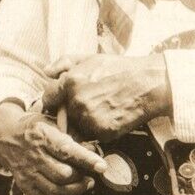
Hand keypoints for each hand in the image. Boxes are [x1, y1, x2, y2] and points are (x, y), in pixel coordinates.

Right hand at [0, 102, 108, 194]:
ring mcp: (28, 171)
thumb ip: (72, 135)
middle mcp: (34, 155)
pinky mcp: (23, 184)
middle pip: (63, 175)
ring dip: (74, 190)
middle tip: (90, 176)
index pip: (67, 151)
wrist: (5, 136)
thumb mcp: (51, 122)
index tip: (102, 166)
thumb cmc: (35, 128)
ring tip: (84, 184)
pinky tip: (65, 189)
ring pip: (56, 190)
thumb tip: (93, 150)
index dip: (87, 160)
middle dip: (81, 178)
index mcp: (43, 135)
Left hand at [42, 55, 170, 141]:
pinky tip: (108, 117)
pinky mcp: (102, 132)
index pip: (47, 99)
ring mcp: (89, 119)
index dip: (53, 100)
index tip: (60, 101)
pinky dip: (96, 130)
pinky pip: (91, 136)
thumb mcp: (90, 58)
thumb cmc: (119, 69)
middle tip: (85, 106)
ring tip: (99, 110)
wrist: (148, 84)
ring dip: (81, 124)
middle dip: (68, 113)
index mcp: (70, 82)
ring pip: (75, 128)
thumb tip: (46, 72)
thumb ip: (64, 62)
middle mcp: (77, 102)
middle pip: (60, 116)